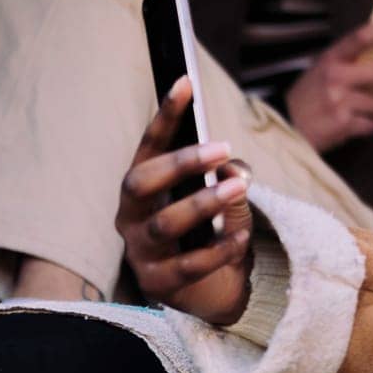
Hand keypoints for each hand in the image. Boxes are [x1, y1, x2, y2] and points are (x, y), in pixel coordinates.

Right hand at [116, 77, 254, 324]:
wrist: (212, 291)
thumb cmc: (211, 231)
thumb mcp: (225, 197)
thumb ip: (228, 178)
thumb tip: (233, 167)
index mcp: (143, 188)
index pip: (149, 146)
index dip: (166, 114)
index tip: (186, 81)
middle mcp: (131, 216)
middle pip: (141, 183)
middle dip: (180, 163)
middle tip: (222, 147)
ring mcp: (140, 252)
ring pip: (164, 224)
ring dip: (203, 203)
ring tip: (238, 187)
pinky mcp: (158, 284)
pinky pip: (188, 265)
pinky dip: (218, 249)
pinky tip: (242, 238)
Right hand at [286, 18, 372, 151]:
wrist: (284, 127)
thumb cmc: (309, 97)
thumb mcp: (323, 71)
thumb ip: (349, 63)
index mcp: (331, 58)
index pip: (361, 37)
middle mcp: (335, 76)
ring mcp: (339, 100)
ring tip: (362, 112)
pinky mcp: (342, 123)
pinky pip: (372, 124)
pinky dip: (370, 126)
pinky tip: (355, 125)